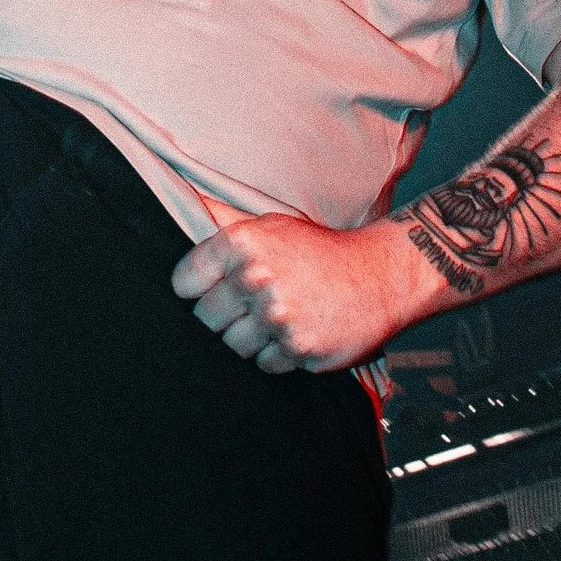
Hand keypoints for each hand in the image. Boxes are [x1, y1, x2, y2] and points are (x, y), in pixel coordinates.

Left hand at [170, 211, 426, 374]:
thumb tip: (179, 196)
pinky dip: (278, 355)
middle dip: (225, 316)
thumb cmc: (319, 250)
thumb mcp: (271, 224)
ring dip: (253, 338)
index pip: (184, 282)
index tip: (218, 287)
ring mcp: (277, 315)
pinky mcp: (299, 347)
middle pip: (205, 319)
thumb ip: (222, 218)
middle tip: (255, 305)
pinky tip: (298, 331)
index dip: (198, 289)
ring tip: (279, 317)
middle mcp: (256, 277)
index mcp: (243, 243)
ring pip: (233, 345)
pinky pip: (264, 364)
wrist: (382, 275)